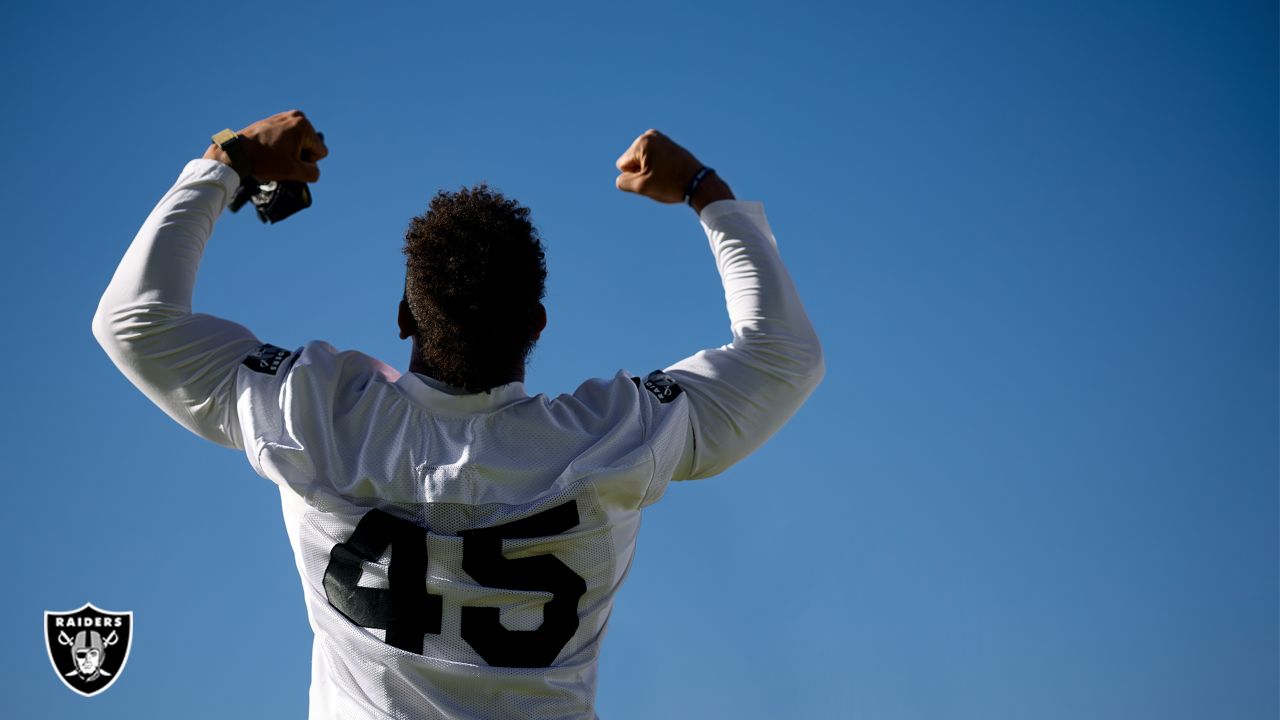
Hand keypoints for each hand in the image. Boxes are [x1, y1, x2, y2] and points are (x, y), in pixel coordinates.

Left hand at [204, 109, 327, 182]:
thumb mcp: (294, 171)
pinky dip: (282, 146)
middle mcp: (296, 116)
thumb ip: (313, 172)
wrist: (237, 154)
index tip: (289, 161)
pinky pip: (288, 137)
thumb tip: (313, 168)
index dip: (307, 163)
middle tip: (281, 159)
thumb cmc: (264, 160)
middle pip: (310, 145)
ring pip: (299, 142)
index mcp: (303, 125)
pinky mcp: (274, 120)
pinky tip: (270, 150)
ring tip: (274, 155)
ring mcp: (284, 116)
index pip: (320, 152)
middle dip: (299, 155)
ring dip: (291, 152)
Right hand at [615, 129, 731, 211]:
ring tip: (667, 174)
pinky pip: (654, 159)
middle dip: (642, 172)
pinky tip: (671, 171)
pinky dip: (659, 167)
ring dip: (650, 171)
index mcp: (642, 142)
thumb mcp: (642, 187)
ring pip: (643, 161)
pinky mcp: (669, 144)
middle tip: (661, 177)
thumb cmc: (670, 184)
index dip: (635, 177)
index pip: (622, 165)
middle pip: (632, 161)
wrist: (699, 183)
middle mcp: (650, 135)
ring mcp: (661, 138)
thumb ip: (623, 182)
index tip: (653, 178)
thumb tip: (622, 178)